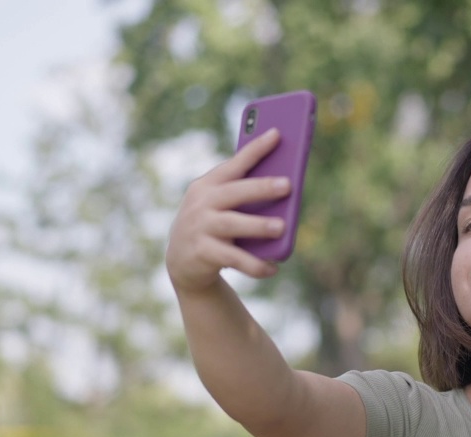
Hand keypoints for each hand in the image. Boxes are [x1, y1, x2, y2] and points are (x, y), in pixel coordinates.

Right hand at [166, 128, 290, 289]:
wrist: (182, 260)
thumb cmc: (212, 223)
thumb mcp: (220, 204)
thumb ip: (243, 194)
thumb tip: (286, 192)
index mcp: (209, 184)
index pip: (235, 163)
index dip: (255, 149)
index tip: (277, 134)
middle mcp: (202, 203)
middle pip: (234, 192)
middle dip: (261, 187)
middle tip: (288, 185)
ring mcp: (200, 227)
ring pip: (233, 224)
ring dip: (258, 225)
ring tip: (282, 227)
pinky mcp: (203, 253)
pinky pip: (233, 259)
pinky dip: (254, 264)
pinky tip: (272, 268)